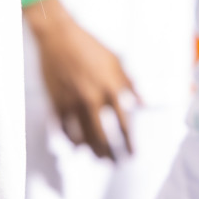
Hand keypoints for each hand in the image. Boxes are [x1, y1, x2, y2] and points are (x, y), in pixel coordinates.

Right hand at [27, 0, 139, 159]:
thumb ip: (130, 83)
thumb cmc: (88, 44)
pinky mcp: (55, 99)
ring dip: (91, 150)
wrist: (57, 34)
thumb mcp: (115, 60)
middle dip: (111, 154)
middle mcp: (92, 98)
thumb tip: (143, 103)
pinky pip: (63, 126)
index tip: (133, 153)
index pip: (124, 125)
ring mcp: (71, 100)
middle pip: (103, 136)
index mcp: (110, 88)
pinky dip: (69, 138)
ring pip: (82, 136)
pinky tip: (75, 145)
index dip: (129, 143)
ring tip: (97, 158)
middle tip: (116, 163)